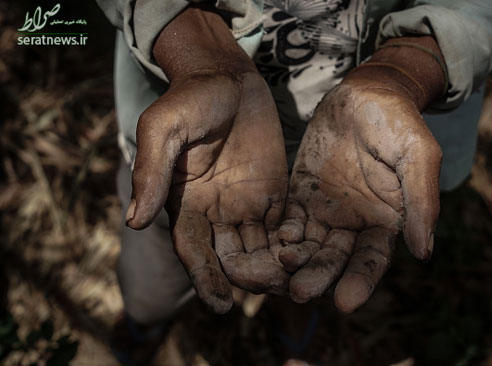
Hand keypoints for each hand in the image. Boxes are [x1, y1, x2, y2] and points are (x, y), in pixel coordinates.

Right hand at [125, 7, 288, 313]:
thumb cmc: (189, 99)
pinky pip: (285, 228)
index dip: (206, 279)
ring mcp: (247, 206)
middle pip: (232, 258)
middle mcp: (215, 214)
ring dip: (278, 265)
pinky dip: (297, 242)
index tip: (221, 305)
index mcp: (186, 206)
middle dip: (252, 276)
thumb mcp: (163, 129)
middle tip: (276, 284)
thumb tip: (134, 221)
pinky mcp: (274, 195)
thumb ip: (152, 172)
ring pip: (262, 250)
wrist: (227, 77)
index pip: (194, 251)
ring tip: (300, 274)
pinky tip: (313, 249)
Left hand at [278, 37, 445, 312]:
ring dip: (293, 262)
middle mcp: (354, 223)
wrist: (366, 94)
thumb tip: (424, 251)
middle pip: (334, 259)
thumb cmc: (397, 122)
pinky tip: (272, 242)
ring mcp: (325, 210)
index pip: (371, 259)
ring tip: (277, 273)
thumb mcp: (417, 154)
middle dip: (318, 277)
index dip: (360, 282)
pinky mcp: (302, 194)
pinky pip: (288, 220)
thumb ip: (421, 199)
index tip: (345, 303)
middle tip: (299, 293)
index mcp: (385, 220)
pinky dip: (280, 234)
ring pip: (308, 245)